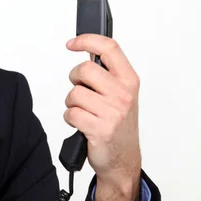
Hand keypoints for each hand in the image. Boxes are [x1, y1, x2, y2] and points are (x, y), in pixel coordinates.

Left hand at [63, 34, 140, 200]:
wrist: (122, 159)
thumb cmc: (118, 124)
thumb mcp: (120, 94)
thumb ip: (107, 73)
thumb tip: (86, 51)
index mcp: (129, 81)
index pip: (109, 48)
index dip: (87, 40)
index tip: (72, 43)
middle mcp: (123, 94)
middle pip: (84, 69)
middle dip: (75, 80)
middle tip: (81, 91)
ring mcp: (113, 112)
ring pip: (74, 93)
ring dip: (72, 103)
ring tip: (85, 112)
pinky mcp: (100, 129)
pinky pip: (71, 113)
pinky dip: (71, 119)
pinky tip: (82, 124)